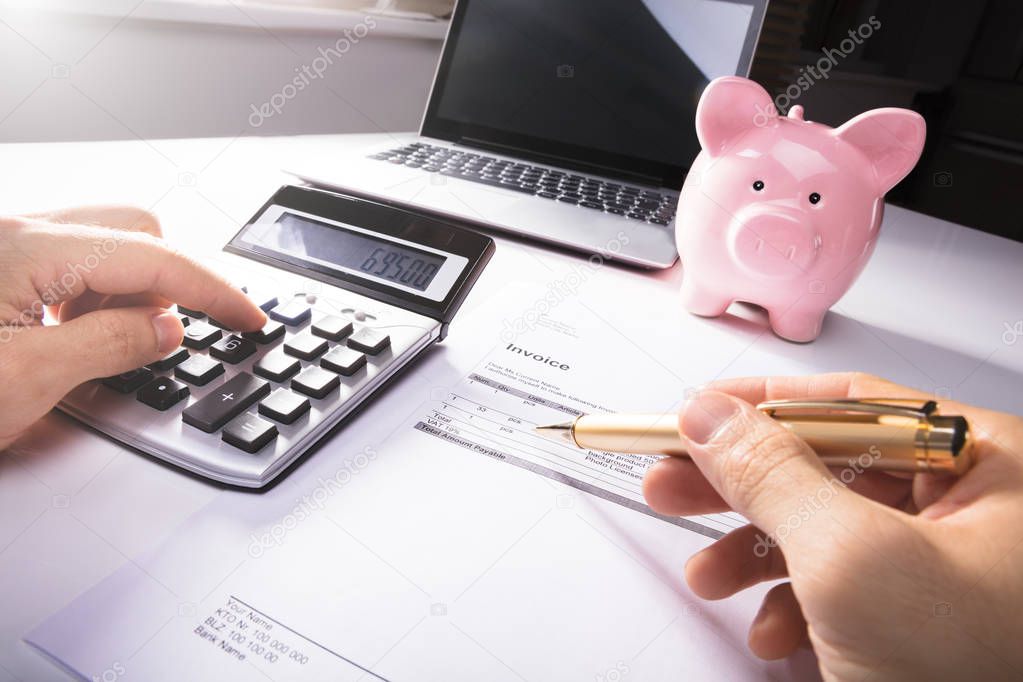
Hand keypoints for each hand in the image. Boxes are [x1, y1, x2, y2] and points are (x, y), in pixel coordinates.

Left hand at [0, 205, 265, 448]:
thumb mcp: (24, 379)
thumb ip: (108, 345)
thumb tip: (168, 329)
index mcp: (27, 248)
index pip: (153, 257)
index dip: (211, 291)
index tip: (247, 318)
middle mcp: (18, 233)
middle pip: (134, 234)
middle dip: (162, 286)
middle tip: (159, 338)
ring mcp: (7, 247)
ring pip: (104, 249)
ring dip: (122, 296)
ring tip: (92, 347)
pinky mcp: (1, 268)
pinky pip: (71, 266)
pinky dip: (91, 300)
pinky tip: (68, 338)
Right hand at [643, 372, 1022, 679]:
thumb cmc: (984, 673)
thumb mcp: (853, 558)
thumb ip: (774, 476)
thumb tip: (713, 419)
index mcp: (983, 461)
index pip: (851, 405)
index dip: (762, 405)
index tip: (696, 415)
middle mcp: (969, 504)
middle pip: (826, 464)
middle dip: (739, 485)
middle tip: (673, 480)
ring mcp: (945, 563)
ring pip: (823, 529)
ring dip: (753, 554)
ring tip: (708, 574)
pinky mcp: (920, 614)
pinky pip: (839, 583)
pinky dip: (792, 605)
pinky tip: (772, 631)